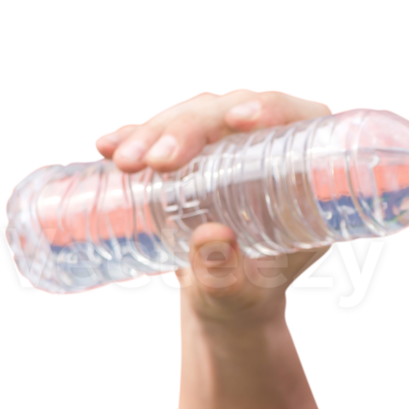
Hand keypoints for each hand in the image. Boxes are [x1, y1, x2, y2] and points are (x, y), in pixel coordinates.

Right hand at [95, 86, 334, 325]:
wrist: (221, 299)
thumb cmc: (245, 295)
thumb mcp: (238, 293)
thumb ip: (227, 273)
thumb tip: (212, 237)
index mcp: (300, 177)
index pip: (299, 122)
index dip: (274, 109)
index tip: (239, 120)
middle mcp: (265, 151)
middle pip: (234, 111)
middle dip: (191, 127)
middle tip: (155, 161)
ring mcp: (226, 147)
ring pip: (196, 114)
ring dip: (157, 130)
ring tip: (125, 162)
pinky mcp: (191, 152)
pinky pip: (163, 131)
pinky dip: (135, 134)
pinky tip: (109, 146)